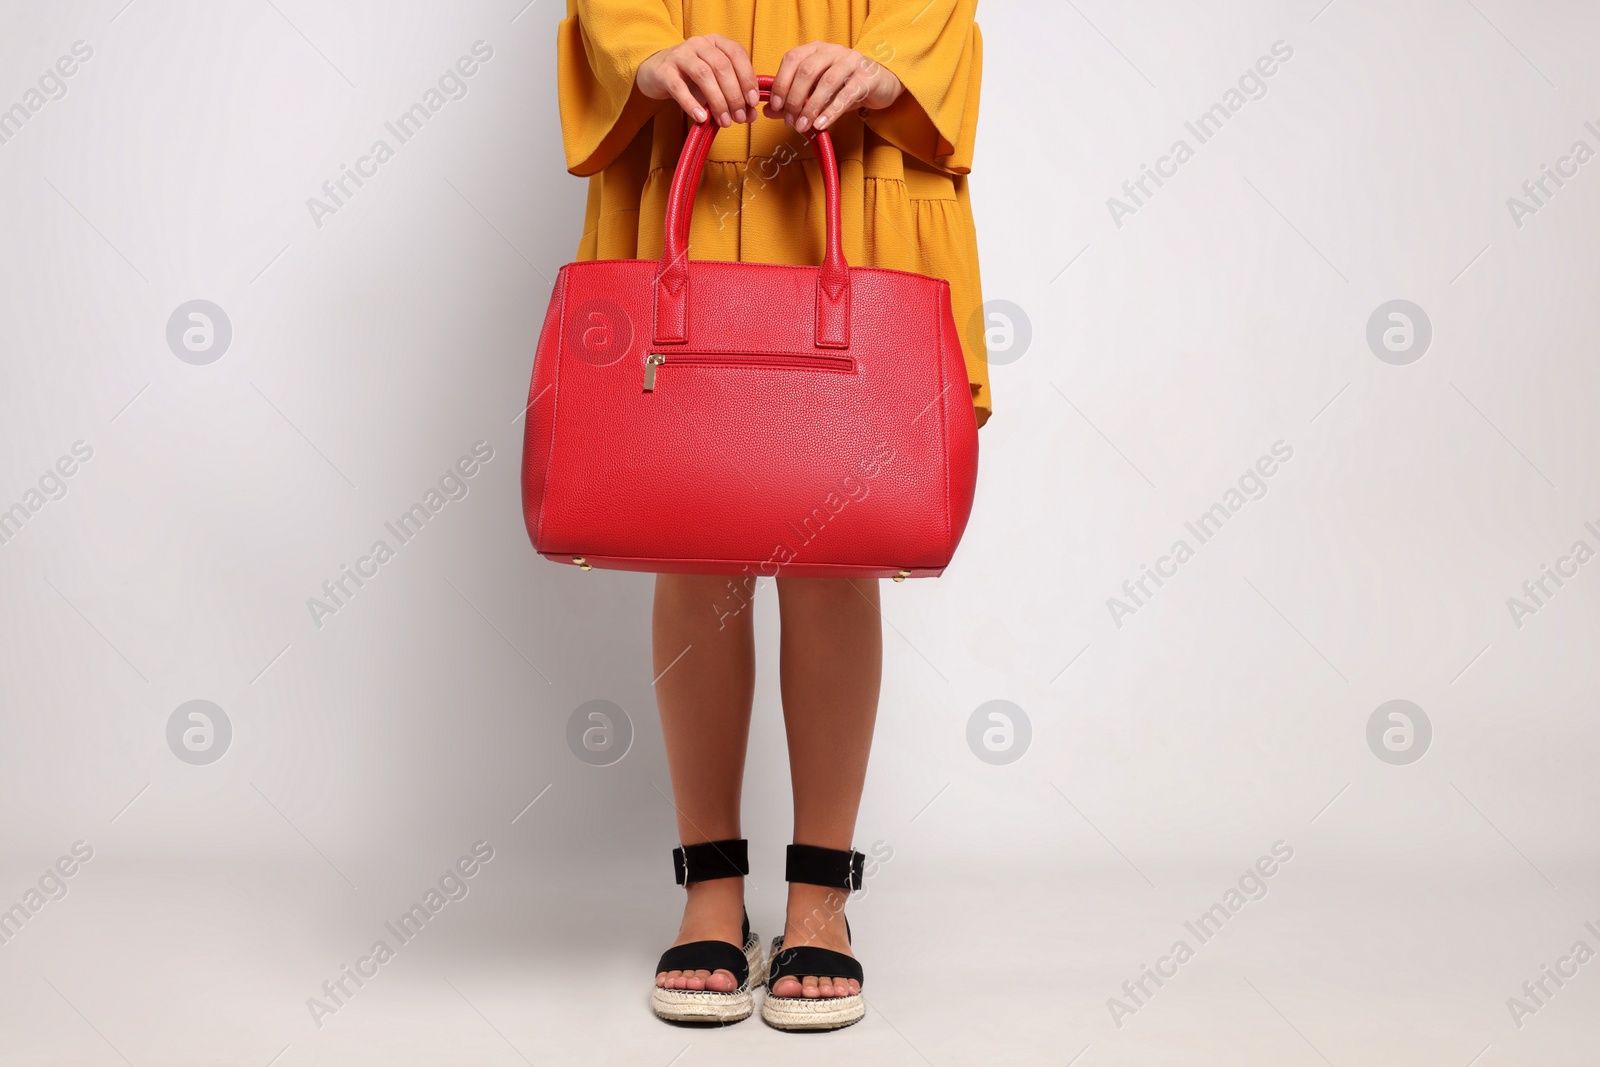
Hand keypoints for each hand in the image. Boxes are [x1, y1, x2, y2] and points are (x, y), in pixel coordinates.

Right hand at [637, 36, 760, 127]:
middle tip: (739, 118)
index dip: (747, 77)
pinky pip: (679, 88)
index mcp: (716, 42)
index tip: (753, 102)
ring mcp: (680, 55)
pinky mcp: (664, 71)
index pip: (737, 54)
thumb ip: (734, 97)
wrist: (655, 72)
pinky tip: (701, 118)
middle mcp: (699, 44)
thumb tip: (751, 116)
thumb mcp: (715, 83)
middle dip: (734, 95)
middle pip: (722, 66)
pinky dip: (692, 104)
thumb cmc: (690, 77)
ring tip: (724, 121)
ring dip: (717, 101)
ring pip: (704, 75)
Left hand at [765, 42, 903, 133]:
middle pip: (807, 71)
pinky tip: (821, 124)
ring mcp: (851, 61)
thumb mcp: (816, 92)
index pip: (792, 59)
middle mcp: (832, 51)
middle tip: (790, 121)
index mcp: (816, 49)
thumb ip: (793, 99)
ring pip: (826, 82)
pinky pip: (846, 95)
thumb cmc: (844, 86)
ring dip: (811, 108)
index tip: (775, 106)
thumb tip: (767, 111)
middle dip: (794, 98)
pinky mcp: (867, 77)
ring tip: (803, 127)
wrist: (880, 84)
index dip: (781, 83)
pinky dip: (831, 111)